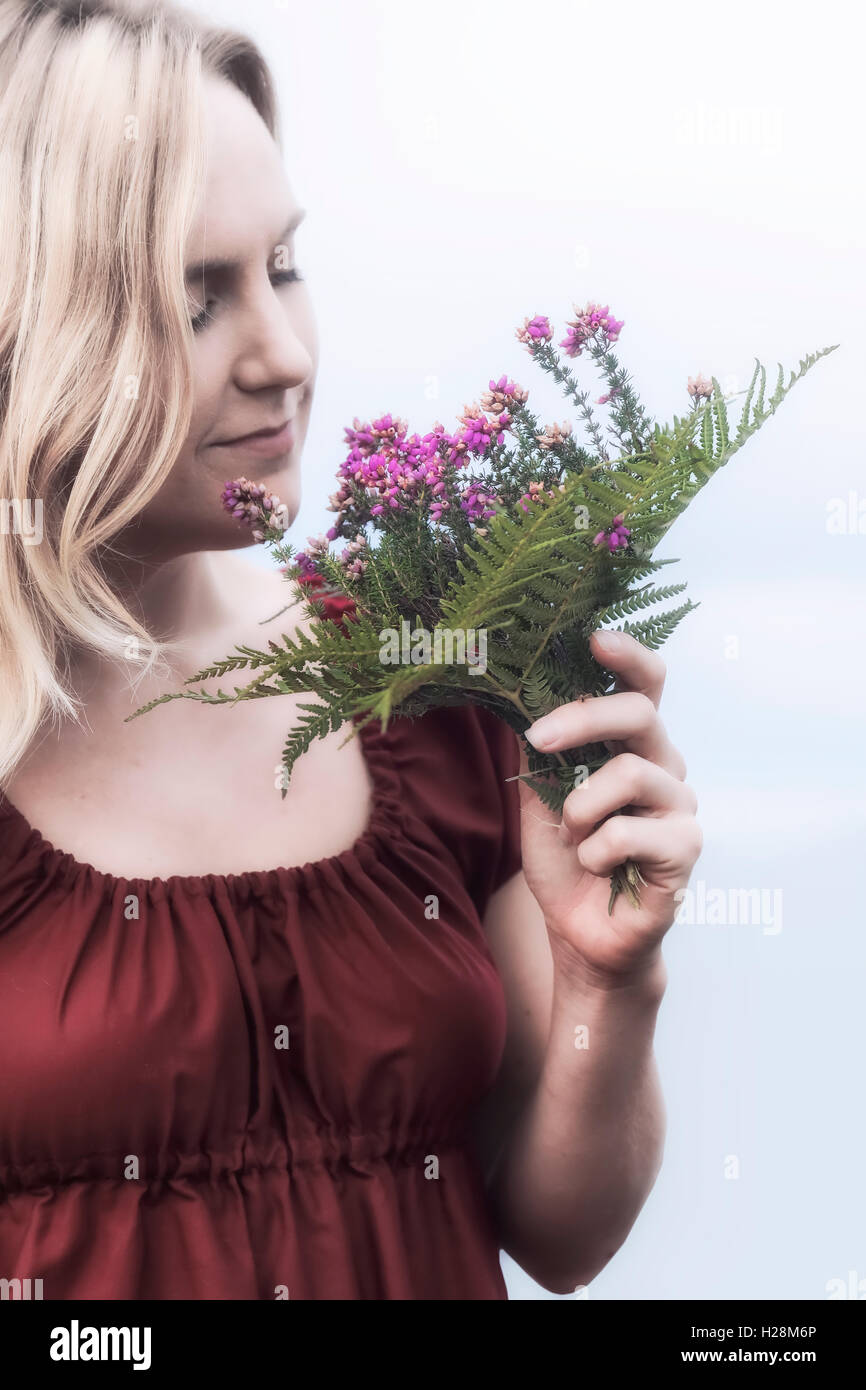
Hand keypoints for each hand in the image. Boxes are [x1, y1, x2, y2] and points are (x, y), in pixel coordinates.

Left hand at [515, 629, 701, 984]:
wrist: (580, 933)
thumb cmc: (565, 858)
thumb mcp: (537, 795)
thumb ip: (537, 746)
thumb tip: (514, 691)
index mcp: (631, 744)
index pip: (644, 683)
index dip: (627, 655)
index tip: (592, 639)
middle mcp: (664, 765)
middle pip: (641, 712)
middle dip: (583, 718)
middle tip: (540, 738)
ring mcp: (680, 806)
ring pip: (630, 773)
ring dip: (580, 807)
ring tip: (571, 835)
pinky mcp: (685, 848)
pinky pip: (630, 831)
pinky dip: (595, 849)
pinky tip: (596, 866)